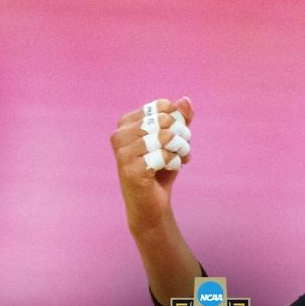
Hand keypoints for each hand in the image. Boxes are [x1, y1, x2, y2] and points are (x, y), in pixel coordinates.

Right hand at [110, 97, 194, 234]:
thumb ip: (180, 119)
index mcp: (125, 123)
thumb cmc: (161, 169)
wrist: (152, 204)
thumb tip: (185, 100)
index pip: (161, 107)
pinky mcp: (131, 171)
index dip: (178, 120)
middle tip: (181, 148)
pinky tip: (168, 169)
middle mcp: (119, 135)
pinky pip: (164, 156)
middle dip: (181, 135)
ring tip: (178, 158)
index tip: (178, 135)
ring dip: (180, 149)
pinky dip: (174, 163)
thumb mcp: (173, 140)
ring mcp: (122, 153)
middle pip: (164, 120)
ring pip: (165, 137)